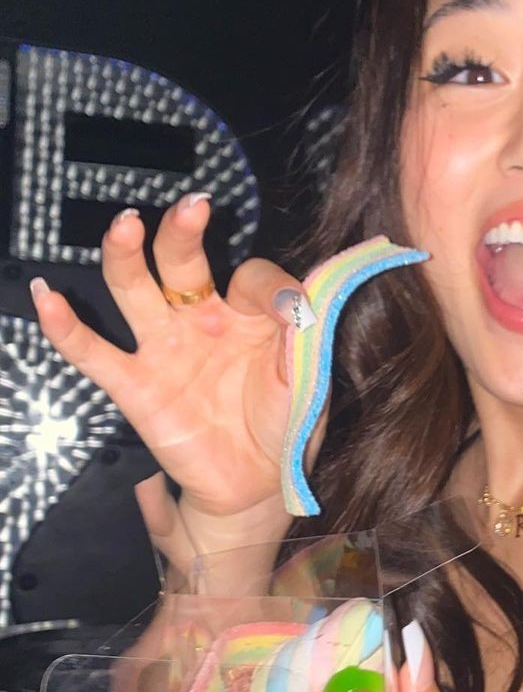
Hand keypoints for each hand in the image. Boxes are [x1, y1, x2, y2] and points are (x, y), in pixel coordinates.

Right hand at [30, 194, 327, 522]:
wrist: (260, 484)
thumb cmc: (285, 423)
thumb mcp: (306, 376)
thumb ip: (303, 334)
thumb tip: (302, 297)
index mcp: (248, 314)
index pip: (251, 275)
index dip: (270, 285)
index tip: (290, 307)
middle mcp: (201, 320)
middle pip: (183, 263)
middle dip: (182, 233)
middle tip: (191, 207)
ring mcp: (164, 349)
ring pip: (135, 290)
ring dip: (125, 255)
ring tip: (125, 226)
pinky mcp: (136, 387)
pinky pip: (94, 354)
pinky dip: (66, 328)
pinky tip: (47, 297)